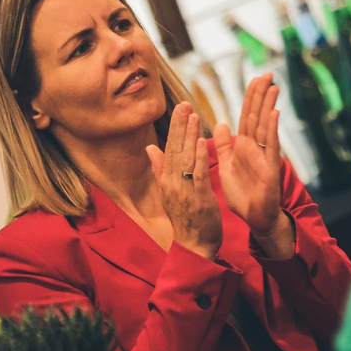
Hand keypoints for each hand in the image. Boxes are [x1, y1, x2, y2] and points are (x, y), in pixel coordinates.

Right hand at [145, 102, 221, 260]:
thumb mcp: (169, 193)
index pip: (168, 149)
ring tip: (193, 116)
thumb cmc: (185, 219)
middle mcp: (172, 183)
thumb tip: (149, 148)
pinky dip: (198, 158)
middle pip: (175, 150)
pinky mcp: (199, 199)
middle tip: (184, 104)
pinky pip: (197, 175)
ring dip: (189, 136)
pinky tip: (201, 142)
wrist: (193, 247)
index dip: (174, 128)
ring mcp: (184, 191)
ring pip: (186, 159)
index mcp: (166, 181)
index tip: (179, 108)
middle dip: (180, 126)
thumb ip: (160, 170)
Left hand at [214, 74, 293, 257]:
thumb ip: (224, 145)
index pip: (246, 116)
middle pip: (257, 116)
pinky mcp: (270, 169)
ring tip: (273, 86)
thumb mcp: (227, 166)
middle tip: (267, 73)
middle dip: (261, 95)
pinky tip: (274, 114)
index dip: (250, 98)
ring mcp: (264, 157)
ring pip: (265, 126)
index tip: (255, 79)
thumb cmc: (242, 194)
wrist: (255, 217)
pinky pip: (270, 146)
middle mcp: (255, 148)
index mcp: (243, 146)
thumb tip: (220, 123)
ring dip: (268, 106)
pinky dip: (272, 130)